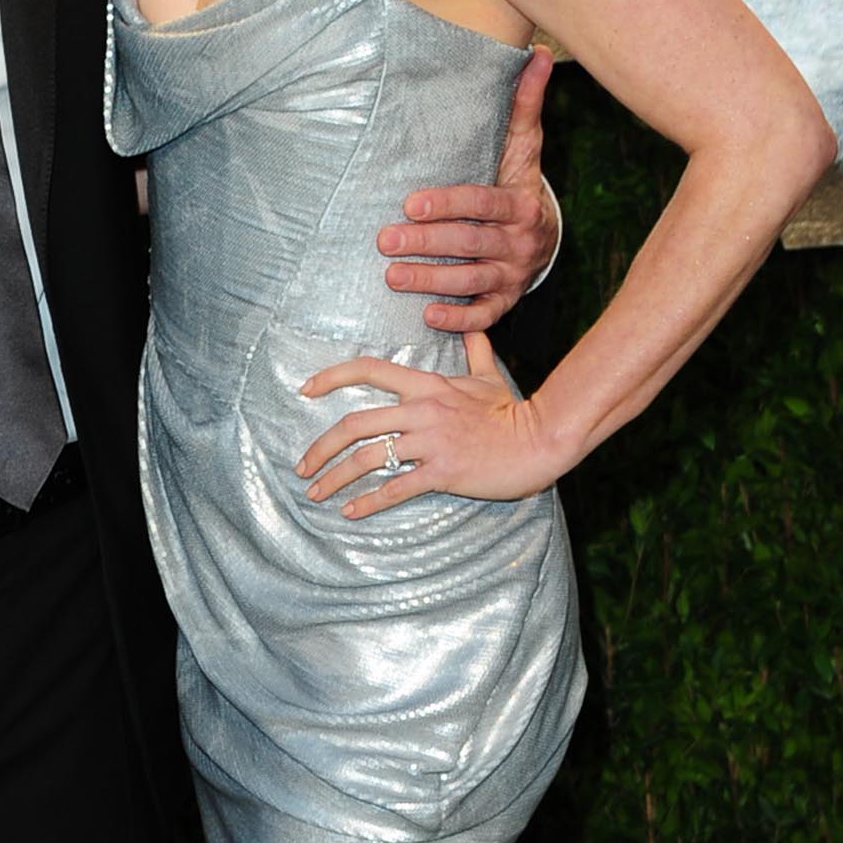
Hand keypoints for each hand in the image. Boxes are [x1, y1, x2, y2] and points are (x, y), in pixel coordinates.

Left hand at [297, 341, 567, 510]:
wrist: (540, 440)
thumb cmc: (513, 412)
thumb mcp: (490, 377)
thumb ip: (476, 353)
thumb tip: (474, 330)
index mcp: (427, 384)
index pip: (369, 369)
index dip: (331, 377)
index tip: (306, 389)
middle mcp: (422, 410)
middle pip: (355, 424)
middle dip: (321, 447)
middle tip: (303, 466)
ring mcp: (432, 441)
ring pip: (369, 457)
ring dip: (336, 477)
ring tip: (316, 493)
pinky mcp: (443, 471)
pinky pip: (396, 488)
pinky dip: (368, 502)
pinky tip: (350, 512)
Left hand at [377, 47, 555, 330]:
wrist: (543, 236)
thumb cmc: (519, 184)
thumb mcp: (525, 146)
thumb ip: (524, 104)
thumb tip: (541, 53)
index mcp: (520, 203)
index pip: (482, 202)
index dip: (448, 203)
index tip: (410, 202)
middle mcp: (518, 242)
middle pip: (470, 243)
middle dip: (427, 244)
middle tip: (385, 240)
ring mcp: (511, 276)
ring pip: (470, 280)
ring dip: (431, 280)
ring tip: (392, 276)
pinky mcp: (503, 303)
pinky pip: (483, 316)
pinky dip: (458, 320)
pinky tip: (427, 316)